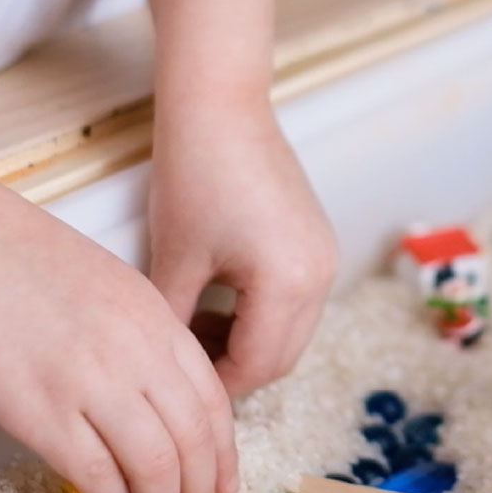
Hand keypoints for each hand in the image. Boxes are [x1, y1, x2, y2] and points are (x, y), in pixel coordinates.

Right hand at [0, 181, 237, 492]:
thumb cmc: (15, 255)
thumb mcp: (105, 283)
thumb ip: (138, 335)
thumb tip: (153, 395)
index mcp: (153, 317)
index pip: (212, 402)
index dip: (222, 455)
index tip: (220, 485)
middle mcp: (135, 351)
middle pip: (193, 442)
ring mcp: (89, 380)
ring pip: (155, 467)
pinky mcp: (39, 409)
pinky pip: (97, 475)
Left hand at [149, 97, 337, 396]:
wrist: (220, 105)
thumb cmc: (194, 173)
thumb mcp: (175, 259)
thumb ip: (173, 323)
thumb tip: (167, 367)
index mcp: (290, 284)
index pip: (256, 366)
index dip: (214, 385)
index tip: (177, 386)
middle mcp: (321, 277)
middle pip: (281, 357)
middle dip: (233, 369)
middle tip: (184, 364)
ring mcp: (324, 257)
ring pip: (290, 331)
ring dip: (247, 342)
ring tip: (195, 328)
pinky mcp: (316, 241)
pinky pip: (296, 300)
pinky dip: (261, 314)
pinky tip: (219, 300)